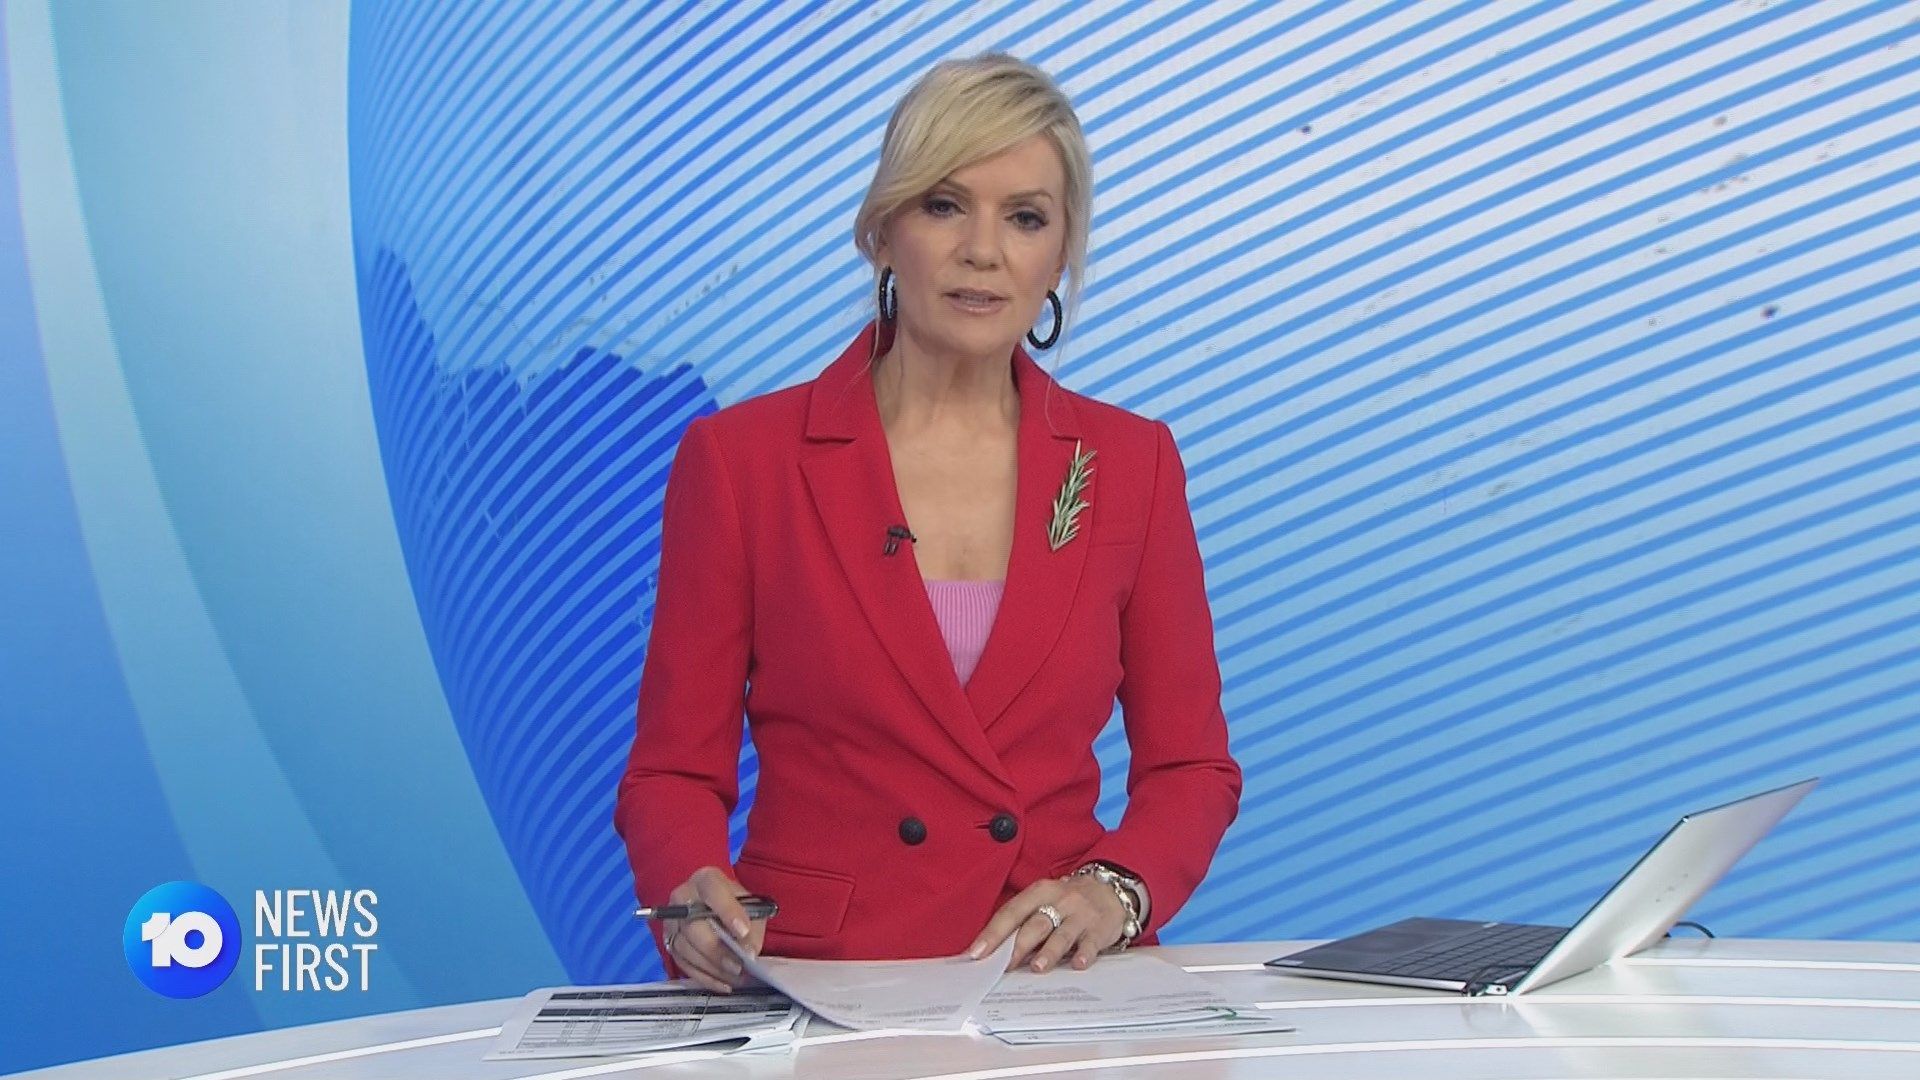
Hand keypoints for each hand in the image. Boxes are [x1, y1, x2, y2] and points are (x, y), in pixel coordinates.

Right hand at [661, 866, 765, 993]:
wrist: (715, 907)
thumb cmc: (736, 905)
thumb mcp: (752, 907)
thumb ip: (753, 926)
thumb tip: (749, 951)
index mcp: (706, 880)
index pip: (713, 891)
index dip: (728, 912)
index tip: (743, 932)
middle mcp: (682, 897)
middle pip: (693, 926)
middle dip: (717, 950)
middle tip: (738, 966)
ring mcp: (671, 920)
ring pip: (685, 948)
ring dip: (712, 967)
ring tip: (735, 977)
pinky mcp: (668, 942)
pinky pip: (682, 963)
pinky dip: (704, 977)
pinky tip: (723, 984)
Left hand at [968, 873, 1128, 973]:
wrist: (1111, 889)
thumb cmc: (1068, 901)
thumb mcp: (1045, 900)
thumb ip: (1023, 921)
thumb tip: (994, 951)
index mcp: (1040, 892)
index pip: (1012, 912)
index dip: (993, 933)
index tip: (977, 952)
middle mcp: (1060, 900)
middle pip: (1035, 924)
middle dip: (1018, 946)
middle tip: (1003, 966)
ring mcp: (1081, 914)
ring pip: (1062, 934)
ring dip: (1049, 951)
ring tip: (1037, 967)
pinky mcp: (1100, 927)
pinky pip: (1092, 942)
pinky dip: (1085, 953)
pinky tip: (1078, 964)